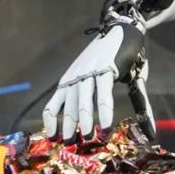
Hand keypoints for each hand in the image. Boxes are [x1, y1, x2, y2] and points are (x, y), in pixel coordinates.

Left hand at [43, 21, 144, 138]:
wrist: (123, 30)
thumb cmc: (114, 56)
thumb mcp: (103, 76)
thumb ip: (104, 96)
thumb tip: (116, 113)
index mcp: (70, 78)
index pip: (52, 103)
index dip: (50, 122)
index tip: (52, 137)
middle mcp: (75, 75)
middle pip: (67, 106)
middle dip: (68, 127)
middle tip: (70, 144)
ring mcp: (89, 72)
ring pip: (82, 102)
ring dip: (84, 122)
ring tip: (88, 138)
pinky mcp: (105, 69)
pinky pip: (102, 95)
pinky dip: (104, 112)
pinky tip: (106, 125)